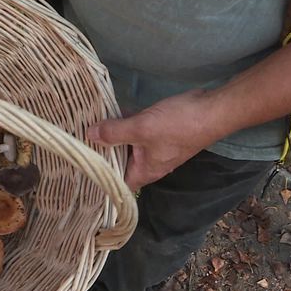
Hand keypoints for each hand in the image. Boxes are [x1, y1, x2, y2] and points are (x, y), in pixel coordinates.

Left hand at [87, 90, 221, 191]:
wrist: (214, 108)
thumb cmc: (179, 124)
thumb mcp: (141, 128)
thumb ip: (114, 132)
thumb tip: (89, 135)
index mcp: (144, 172)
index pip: (115, 183)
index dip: (98, 177)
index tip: (78, 167)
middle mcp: (148, 165)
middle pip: (118, 163)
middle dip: (101, 152)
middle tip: (77, 142)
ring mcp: (154, 149)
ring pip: (127, 146)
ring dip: (111, 136)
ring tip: (86, 127)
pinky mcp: (159, 133)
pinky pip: (136, 133)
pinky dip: (124, 125)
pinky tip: (109, 113)